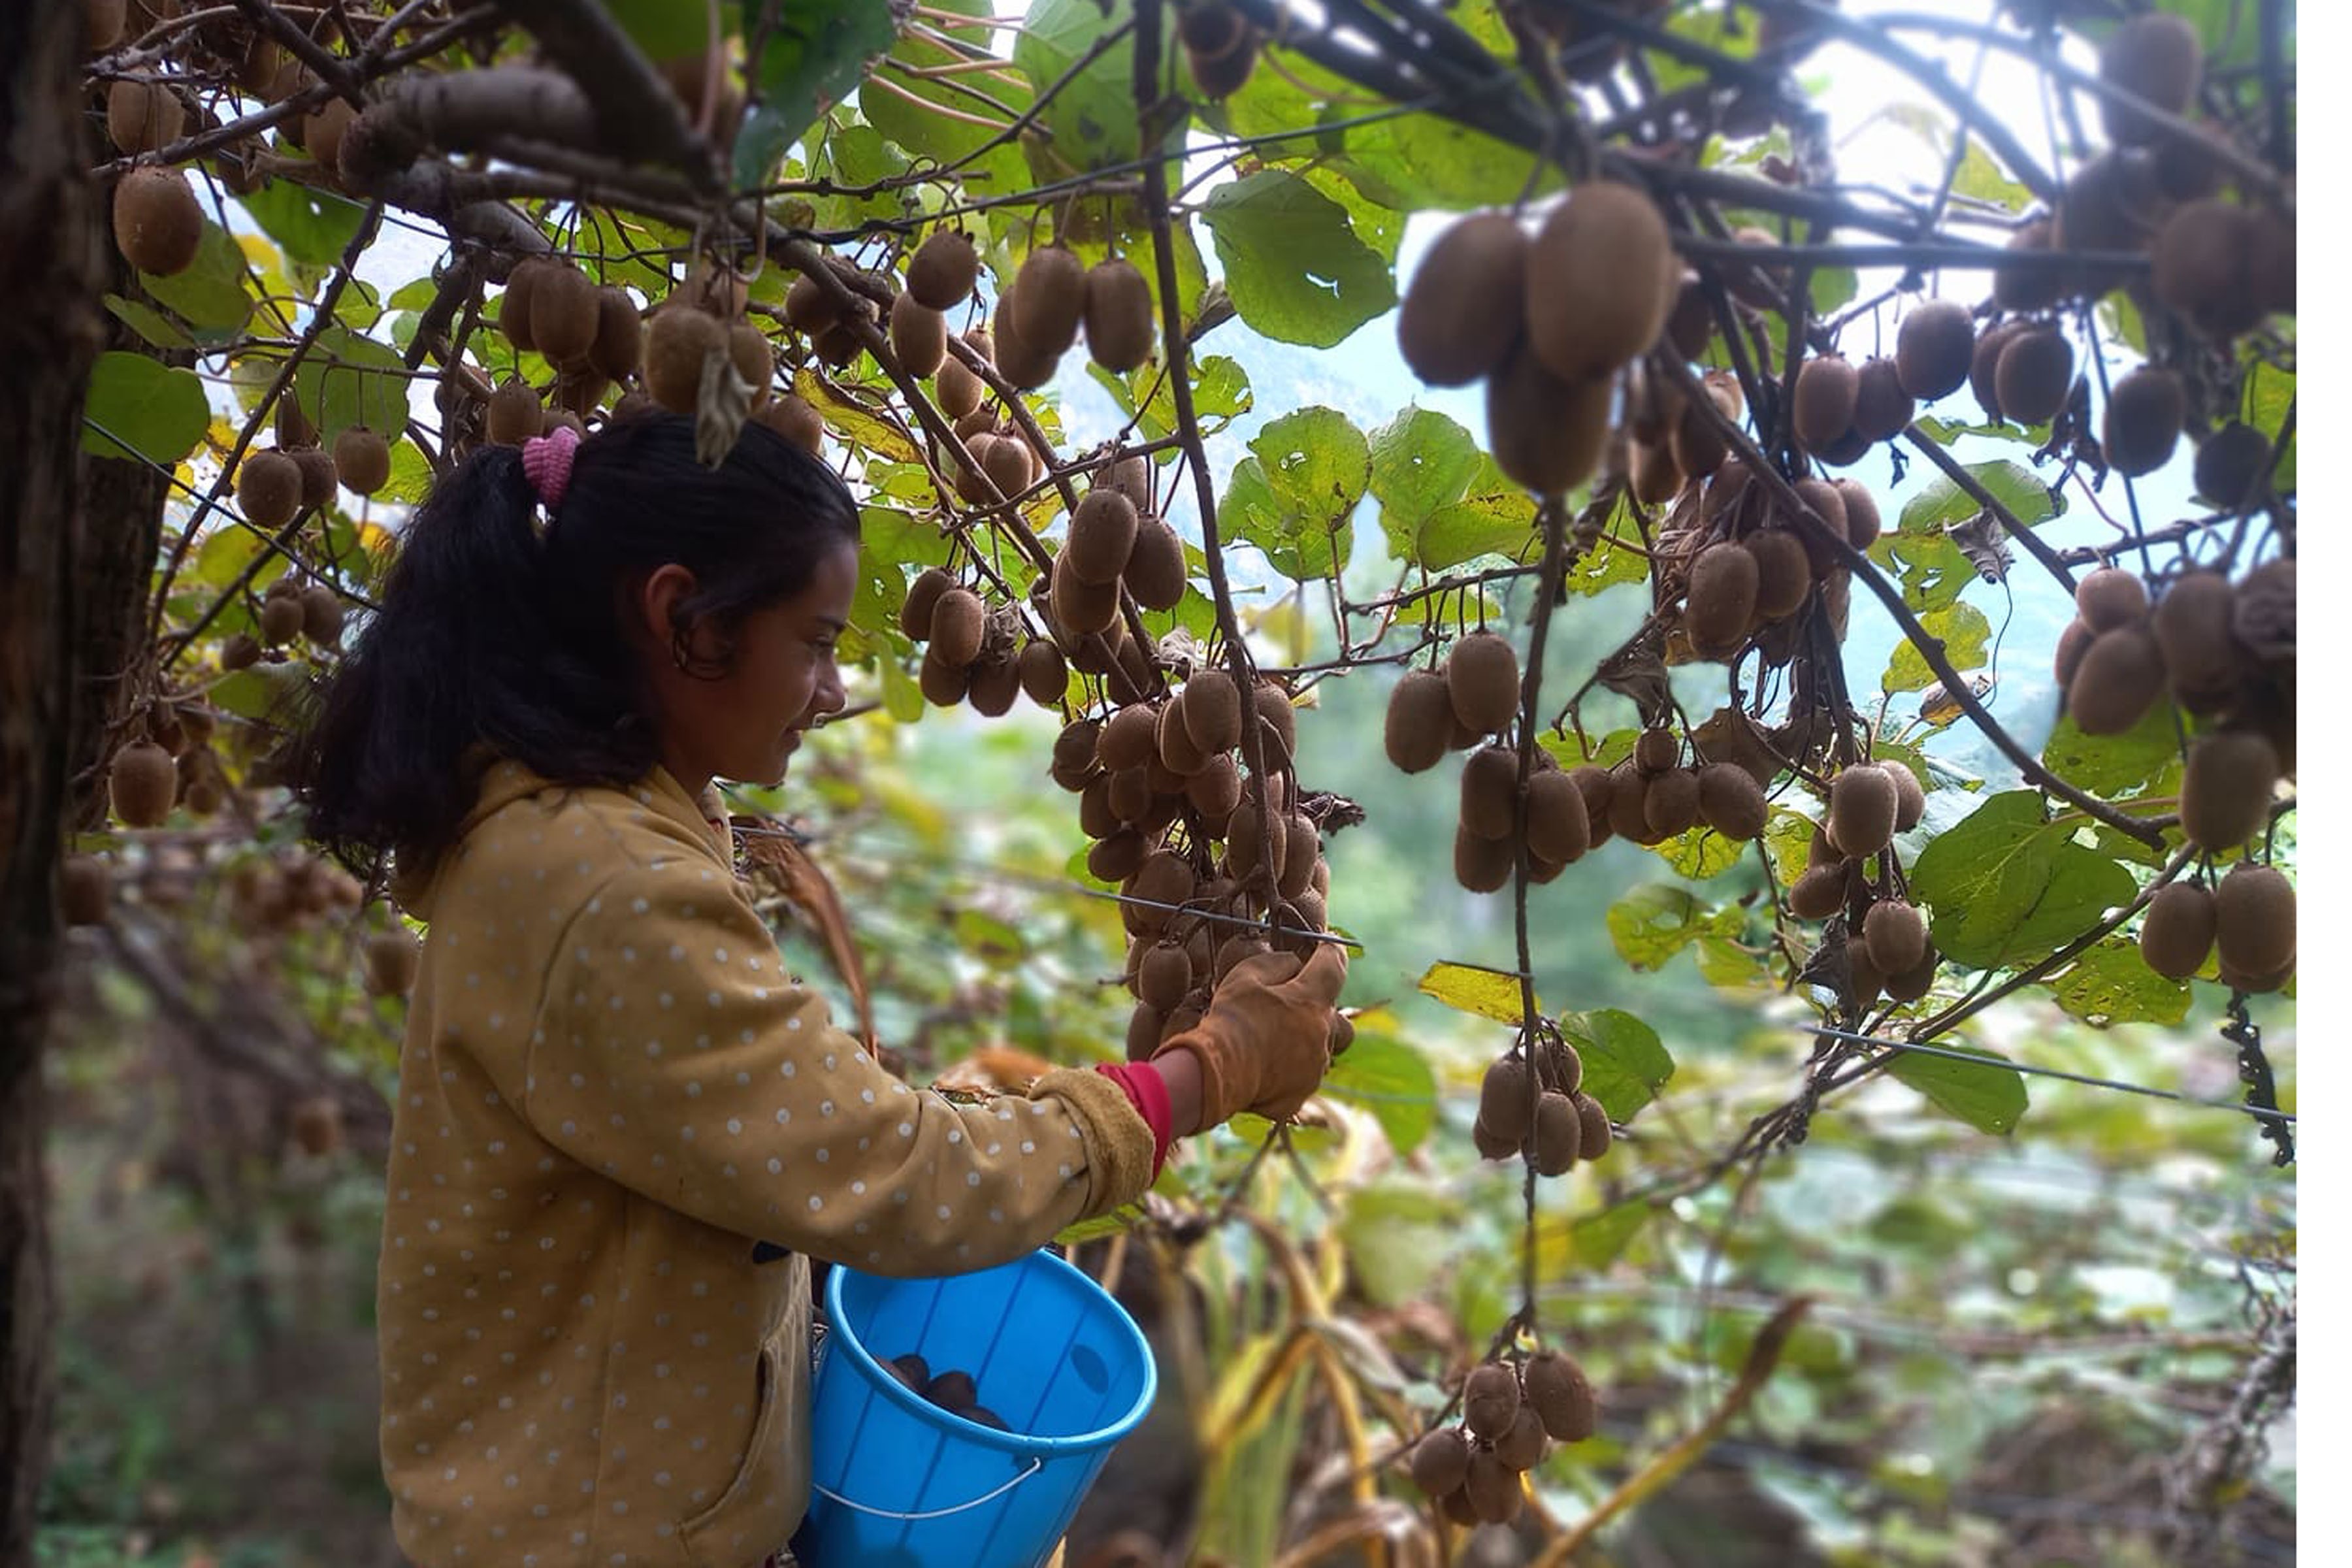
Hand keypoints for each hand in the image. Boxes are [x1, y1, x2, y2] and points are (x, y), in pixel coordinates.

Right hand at [1154, 942, 1348, 1127]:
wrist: (1216, 1073)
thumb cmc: (1231, 1020)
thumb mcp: (1245, 976)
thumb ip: (1276, 963)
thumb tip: (1293, 963)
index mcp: (1311, 1001)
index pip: (1334, 967)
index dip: (1331, 953)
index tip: (1327, 947)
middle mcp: (1322, 1034)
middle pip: (1336, 1014)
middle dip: (1320, 1005)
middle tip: (1295, 1004)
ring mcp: (1314, 1067)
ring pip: (1323, 1048)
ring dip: (1308, 1039)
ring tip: (1280, 1038)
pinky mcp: (1301, 1093)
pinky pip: (1304, 1076)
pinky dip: (1290, 1069)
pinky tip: (1266, 1065)